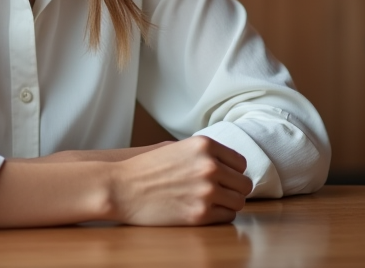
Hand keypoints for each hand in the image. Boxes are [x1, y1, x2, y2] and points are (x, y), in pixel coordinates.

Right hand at [106, 135, 252, 225]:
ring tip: (210, 203)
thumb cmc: (145, 169)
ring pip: (238, 202)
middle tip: (218, 194)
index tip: (223, 178)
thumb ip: (203, 153)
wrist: (120, 188)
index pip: (240, 163)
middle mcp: (210, 166)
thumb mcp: (176, 148)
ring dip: (227, 204)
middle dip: (233, 190)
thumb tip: (228, 165)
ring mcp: (207, 191)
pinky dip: (218, 216)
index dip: (232, 172)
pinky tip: (202, 211)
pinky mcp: (200, 214)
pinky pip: (226, 217)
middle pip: (244, 184)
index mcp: (205, 145)